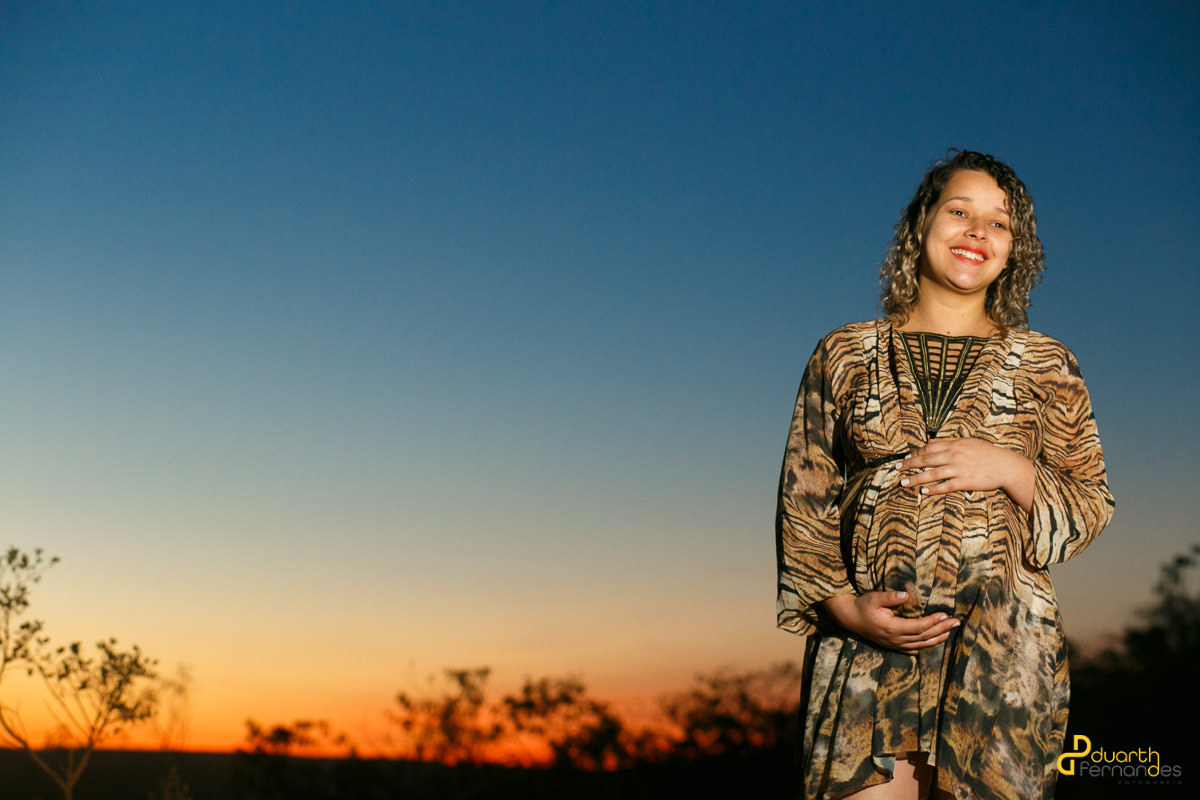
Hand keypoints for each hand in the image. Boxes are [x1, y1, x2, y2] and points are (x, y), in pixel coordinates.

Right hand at [821, 591, 958, 653]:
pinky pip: (912, 649)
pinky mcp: (892, 646)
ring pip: (920, 645)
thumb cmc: (863, 605)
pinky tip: (933, 642)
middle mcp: (895, 639)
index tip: (945, 615)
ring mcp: (894, 644)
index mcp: (892, 628)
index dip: (933, 622)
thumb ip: (890, 597)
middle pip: (923, 637)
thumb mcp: (874, 598)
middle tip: (956, 622)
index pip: (918, 626)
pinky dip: (925, 646)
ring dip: (936, 639)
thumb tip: (905, 596)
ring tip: (950, 632)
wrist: (850, 618)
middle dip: (941, 629)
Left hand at [896, 437, 1034, 511]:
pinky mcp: (965, 482)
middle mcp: (954, 455)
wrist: (1006, 466)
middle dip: (909, 464)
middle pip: (925, 459)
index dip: (915, 453)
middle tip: (896, 469)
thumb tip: (931, 442)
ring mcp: (959, 469)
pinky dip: (933, 489)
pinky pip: (945, 486)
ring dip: (916, 479)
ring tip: (904, 482)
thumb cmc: (987, 453)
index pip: (929, 448)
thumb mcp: (968, 442)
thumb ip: (950, 442)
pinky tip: (924, 492)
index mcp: (954, 444)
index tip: (906, 458)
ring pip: (932, 474)